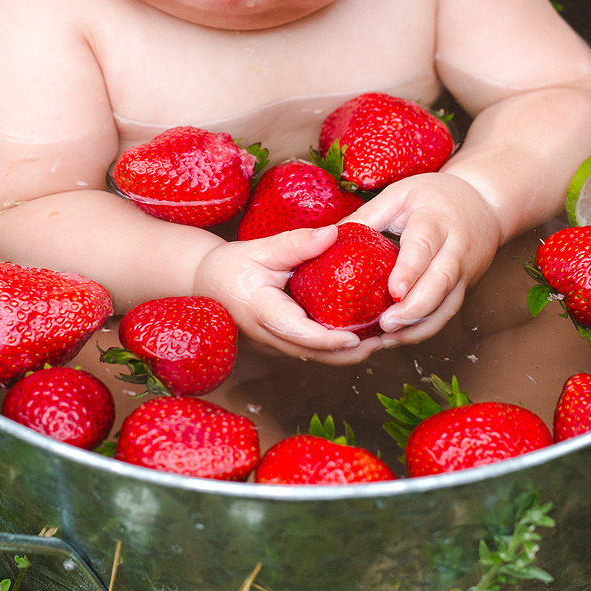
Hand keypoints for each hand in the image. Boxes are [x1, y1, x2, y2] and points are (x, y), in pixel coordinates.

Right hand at [193, 225, 386, 363]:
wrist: (203, 283)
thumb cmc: (229, 265)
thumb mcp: (260, 249)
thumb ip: (297, 244)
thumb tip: (335, 233)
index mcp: (263, 311)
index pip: (300, 333)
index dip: (330, 340)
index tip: (358, 337)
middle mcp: (268, 335)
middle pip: (315, 354)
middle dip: (351, 353)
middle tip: (386, 341)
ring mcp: (273, 344)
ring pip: (315, 357)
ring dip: (348, 354)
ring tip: (382, 339)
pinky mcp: (279, 344)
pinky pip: (310, 351)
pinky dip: (335, 348)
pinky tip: (360, 334)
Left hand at [346, 171, 504, 343]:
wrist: (484, 203)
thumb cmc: (433, 196)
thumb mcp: (399, 194)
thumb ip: (368, 215)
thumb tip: (327, 235)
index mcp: (436, 221)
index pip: (424, 248)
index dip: (410, 271)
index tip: (393, 291)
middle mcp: (456, 249)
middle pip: (441, 283)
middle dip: (415, 308)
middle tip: (386, 325)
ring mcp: (465, 272)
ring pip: (447, 305)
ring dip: (419, 326)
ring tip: (388, 339)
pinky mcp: (465, 287)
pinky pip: (447, 312)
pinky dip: (425, 328)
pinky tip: (399, 338)